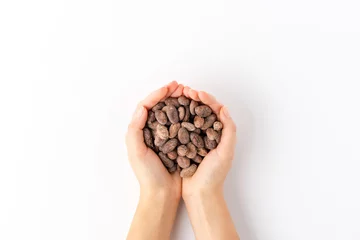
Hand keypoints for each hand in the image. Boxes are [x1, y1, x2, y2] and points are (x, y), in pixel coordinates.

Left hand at [126, 81, 183, 198]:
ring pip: (171, 113)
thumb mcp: (137, 152)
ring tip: (188, 94)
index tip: (170, 86)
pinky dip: (186, 114)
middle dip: (169, 94)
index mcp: (140, 131)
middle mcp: (152, 131)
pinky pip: (181, 124)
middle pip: (160, 106)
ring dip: (178, 101)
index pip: (147, 106)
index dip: (158, 93)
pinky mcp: (177, 142)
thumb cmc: (148, 174)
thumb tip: (143, 106)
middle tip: (181, 86)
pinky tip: (194, 109)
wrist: (162, 193)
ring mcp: (165, 136)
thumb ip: (136, 129)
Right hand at [181, 86, 236, 196]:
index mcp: (219, 133)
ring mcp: (194, 138)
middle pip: (201, 110)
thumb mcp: (226, 152)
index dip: (206, 99)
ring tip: (176, 96)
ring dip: (183, 105)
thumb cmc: (214, 175)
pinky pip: (179, 127)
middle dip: (193, 98)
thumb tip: (224, 108)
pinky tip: (168, 112)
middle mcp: (207, 133)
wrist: (200, 193)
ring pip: (189, 116)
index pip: (214, 110)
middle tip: (184, 90)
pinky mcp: (183, 144)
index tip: (196, 93)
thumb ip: (228, 130)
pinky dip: (175, 118)